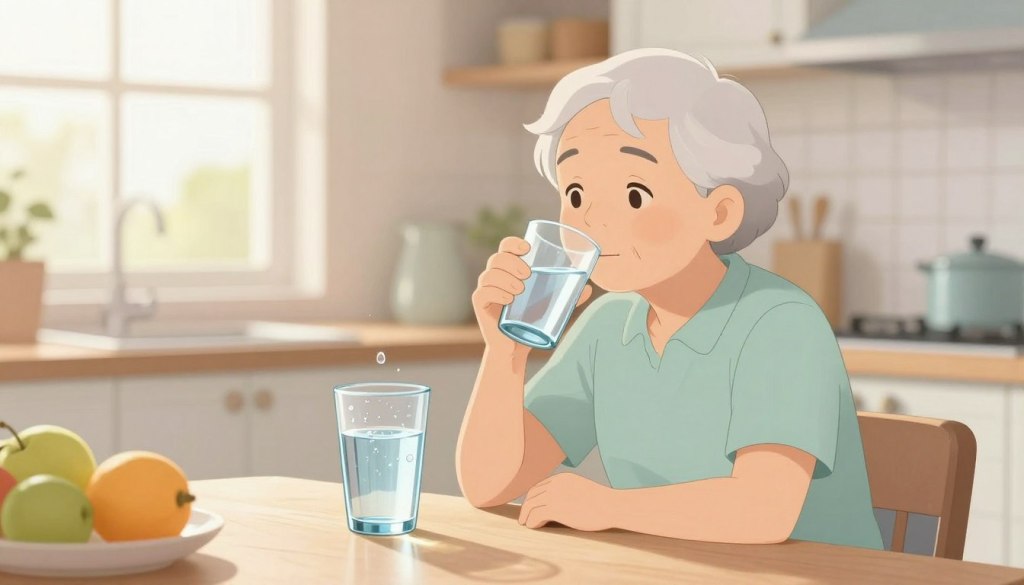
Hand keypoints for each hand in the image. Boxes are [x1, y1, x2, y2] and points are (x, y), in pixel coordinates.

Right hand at [472, 237, 592, 355]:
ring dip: (506, 279)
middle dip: (512, 263)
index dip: (512, 243)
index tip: (527, 248)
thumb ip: (568, 297)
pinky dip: (496, 293)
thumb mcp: (552, 306)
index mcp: (509, 271)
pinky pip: (482, 293)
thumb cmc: (531, 322)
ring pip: (489, 274)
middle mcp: (495, 277)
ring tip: (520, 291)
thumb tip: (589, 287)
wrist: (516, 347)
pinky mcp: (480, 306)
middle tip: (528, 274)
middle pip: (497, 259)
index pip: (505, 248)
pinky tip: (508, 299)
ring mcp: (486, 291)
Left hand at [517, 473, 613, 531]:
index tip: (529, 507)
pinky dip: (532, 522)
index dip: (532, 498)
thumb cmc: (601, 502)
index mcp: (561, 478)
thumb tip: (558, 505)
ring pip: (531, 505)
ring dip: (526, 515)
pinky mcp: (556, 508)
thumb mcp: (581, 490)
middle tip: (524, 518)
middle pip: (532, 494)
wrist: (612, 505)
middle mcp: (555, 484)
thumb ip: (567, 493)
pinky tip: (533, 527)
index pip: (539, 486)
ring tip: (525, 524)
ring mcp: (554, 495)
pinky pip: (536, 515)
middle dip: (526, 507)